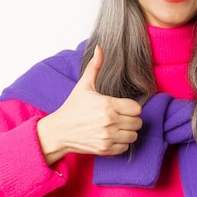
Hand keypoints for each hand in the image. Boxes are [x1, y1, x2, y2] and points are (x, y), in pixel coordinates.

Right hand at [37, 45, 142, 164]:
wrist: (58, 131)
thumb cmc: (72, 108)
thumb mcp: (84, 85)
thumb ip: (95, 66)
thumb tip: (100, 48)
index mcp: (107, 104)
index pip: (136, 108)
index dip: (132, 107)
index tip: (124, 107)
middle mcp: (109, 121)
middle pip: (137, 122)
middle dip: (131, 119)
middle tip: (121, 117)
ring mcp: (107, 137)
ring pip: (133, 136)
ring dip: (128, 132)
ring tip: (118, 127)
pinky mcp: (104, 149)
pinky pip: (125, 147)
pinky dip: (121, 143)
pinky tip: (112, 136)